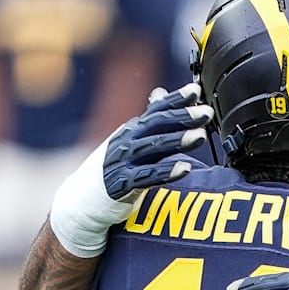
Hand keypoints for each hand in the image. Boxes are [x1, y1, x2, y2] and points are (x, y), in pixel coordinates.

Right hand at [49, 83, 211, 256]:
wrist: (82, 199)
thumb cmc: (114, 168)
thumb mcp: (130, 140)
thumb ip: (149, 120)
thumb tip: (162, 92)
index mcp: (133, 130)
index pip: (157, 110)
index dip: (176, 99)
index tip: (196, 90)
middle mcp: (127, 141)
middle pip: (157, 125)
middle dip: (183, 117)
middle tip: (206, 112)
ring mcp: (123, 161)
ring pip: (153, 147)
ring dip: (178, 141)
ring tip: (200, 136)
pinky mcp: (122, 184)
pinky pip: (147, 177)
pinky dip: (167, 172)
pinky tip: (186, 168)